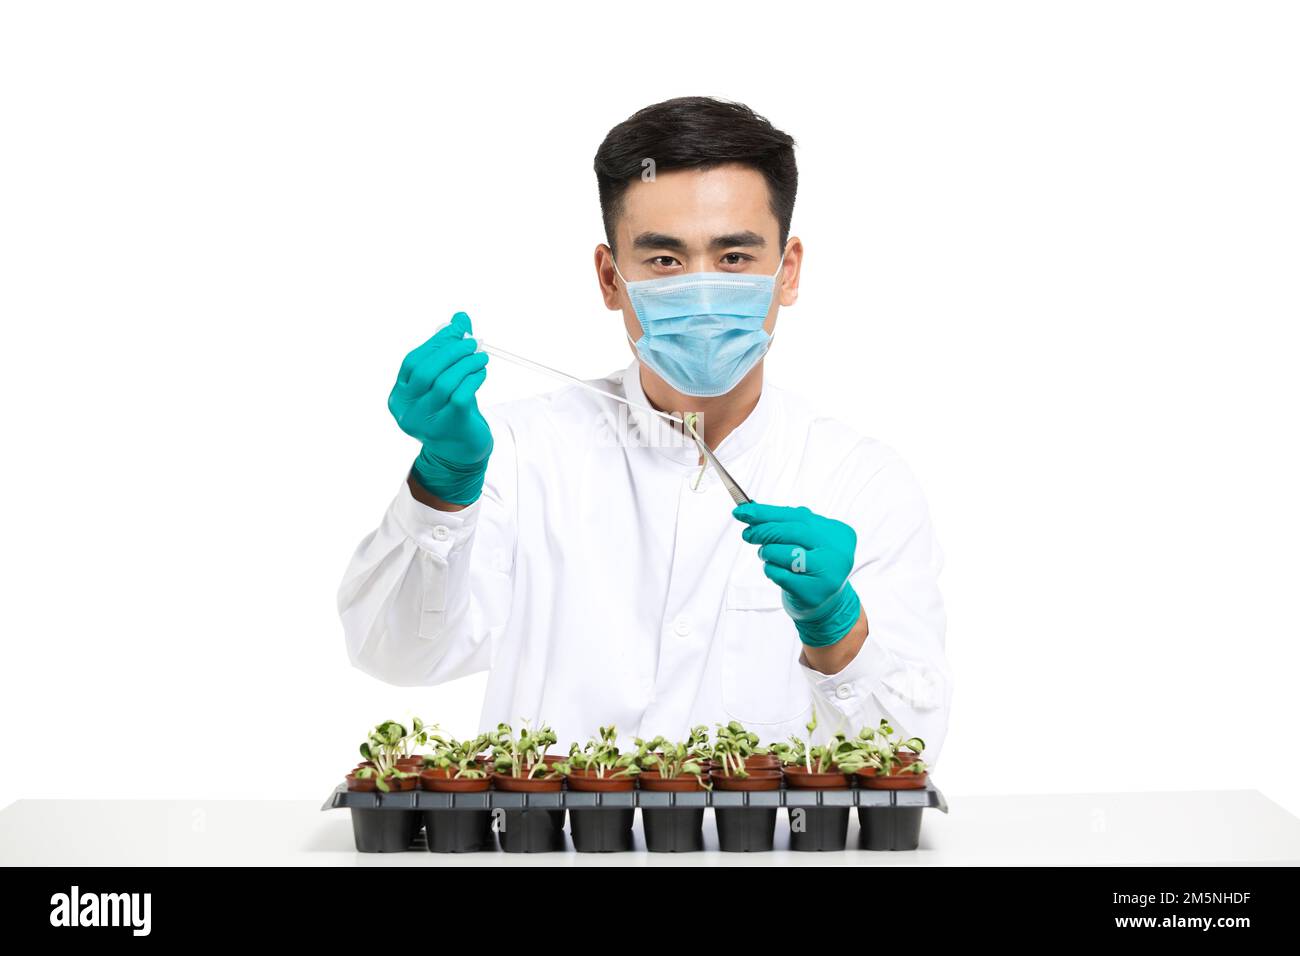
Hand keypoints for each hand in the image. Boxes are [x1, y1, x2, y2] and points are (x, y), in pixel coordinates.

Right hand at [388, 312, 492, 503]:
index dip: (435, 344)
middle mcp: (407, 410)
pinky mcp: (447, 428)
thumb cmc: (451, 411)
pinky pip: (460, 396)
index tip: (457, 330)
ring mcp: (425, 422)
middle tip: (473, 343)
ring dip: (466, 364)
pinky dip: (473, 379)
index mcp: (400, 396)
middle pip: (427, 371)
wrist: (462, 451)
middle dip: (452, 351)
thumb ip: (448, 350)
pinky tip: (481, 373)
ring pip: (445, 382)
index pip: (413, 362)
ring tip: (481, 357)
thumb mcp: (446, 380)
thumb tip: (460, 318)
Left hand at [732, 502, 861, 646]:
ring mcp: (828, 574)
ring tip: (766, 554)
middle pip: (792, 532)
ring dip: (767, 552)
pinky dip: (770, 569)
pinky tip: (773, 570)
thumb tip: (750, 509)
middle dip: (764, 531)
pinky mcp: (813, 593)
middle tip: (747, 534)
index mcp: (839, 532)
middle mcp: (838, 552)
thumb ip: (785, 522)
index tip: (742, 511)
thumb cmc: (811, 564)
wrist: (825, 604)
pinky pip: (781, 575)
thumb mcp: (805, 539)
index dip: (767, 512)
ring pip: (786, 553)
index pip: (798, 515)